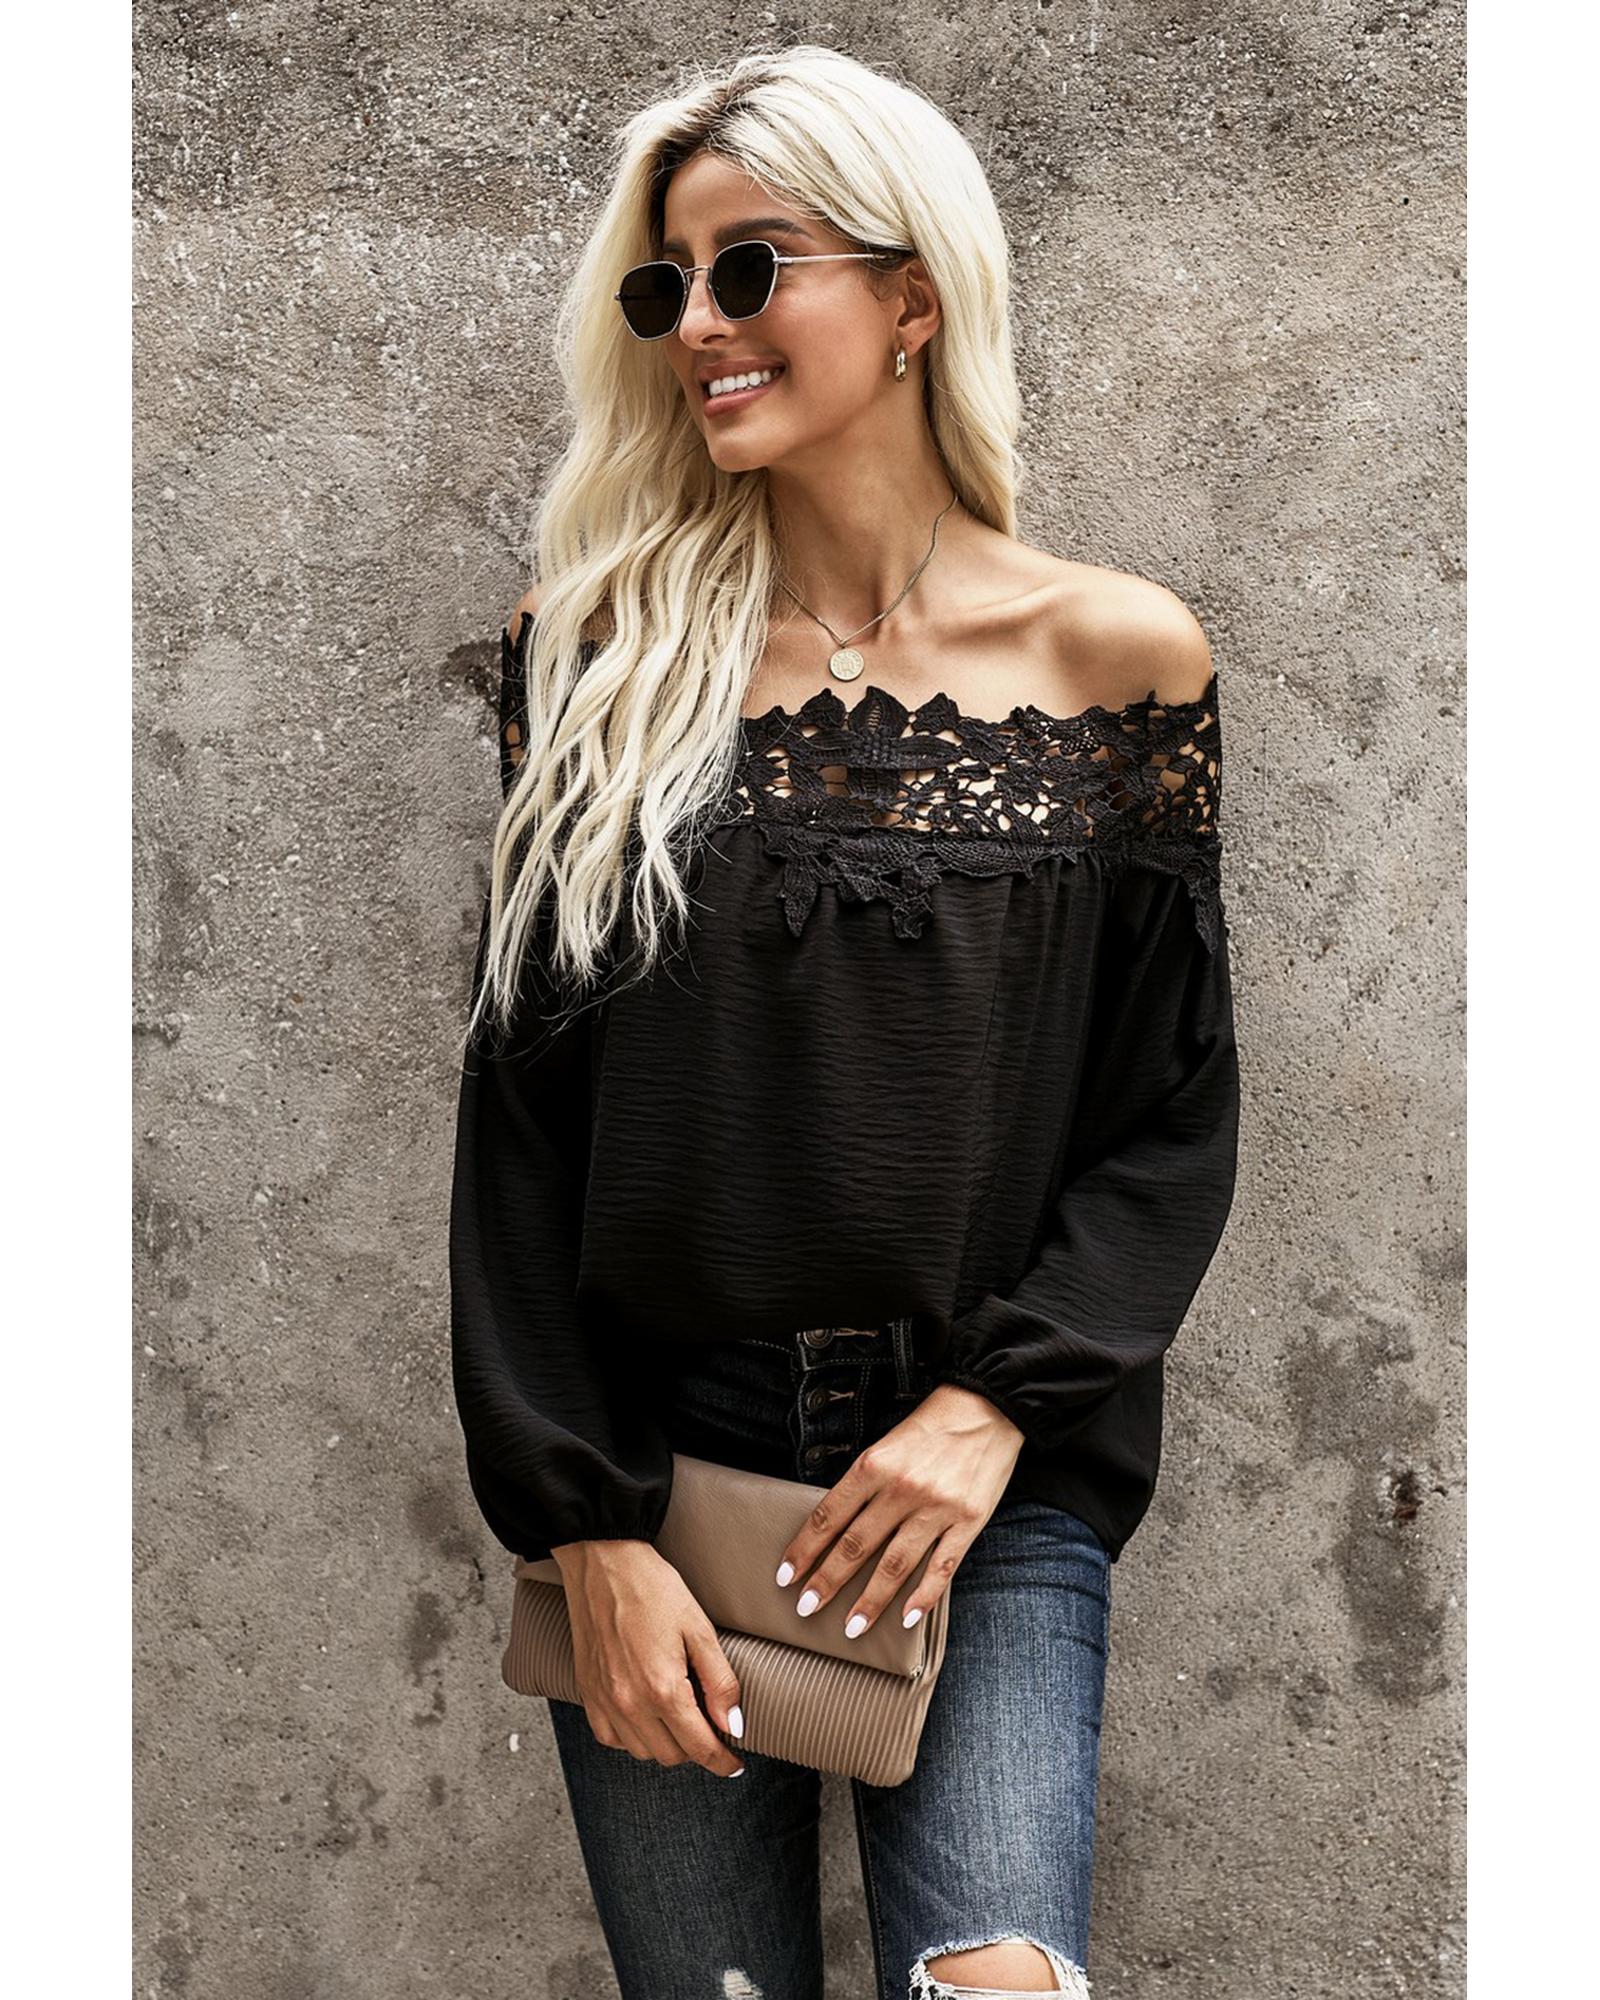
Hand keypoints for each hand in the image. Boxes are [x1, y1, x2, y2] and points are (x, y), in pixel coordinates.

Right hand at [551, 1539, 747, 1777]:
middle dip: (696, 1749)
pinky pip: (611, 1737)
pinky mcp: (588, 1692)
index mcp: (663, 1688)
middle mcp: (630, 1703)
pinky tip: (645, 1715)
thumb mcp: (699, 1628)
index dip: (722, 1761)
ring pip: (641, 1751)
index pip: (699, 1747)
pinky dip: (632, 1737)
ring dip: (665, 1744)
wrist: (603, 1563)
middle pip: (671, 1756)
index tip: (734, 1764)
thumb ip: (720, 1681)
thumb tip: (733, 1725)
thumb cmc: (653, 1588)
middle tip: (710, 1727)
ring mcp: (605, 1701)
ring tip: (680, 1717)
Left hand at [772, 1384, 1024, 1637]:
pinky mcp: (968, 1521)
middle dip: (827, 1581)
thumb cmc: (933, 1425)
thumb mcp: (887, 1443)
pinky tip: (906, 1619)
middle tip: (804, 1608)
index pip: (829, 1516)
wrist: (989, 1407)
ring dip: (870, 1601)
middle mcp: (902, 1488)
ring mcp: (937, 1508)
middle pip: (856, 1545)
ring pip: (895, 1564)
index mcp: (874, 1464)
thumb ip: (865, 1481)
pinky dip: (924, 1597)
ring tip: (851, 1627)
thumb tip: (836, 1525)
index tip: (786, 1575)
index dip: (804, 1549)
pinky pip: (942, 1567)